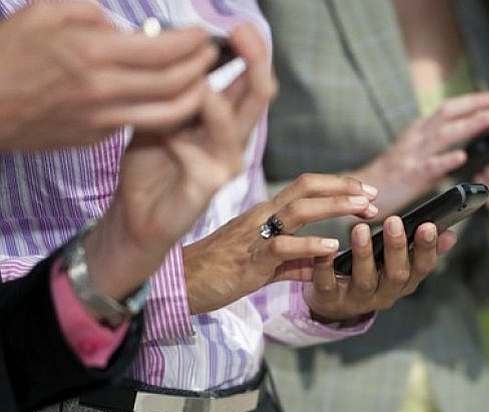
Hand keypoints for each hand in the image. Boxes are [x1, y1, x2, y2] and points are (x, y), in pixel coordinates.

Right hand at [0, 2, 217, 149]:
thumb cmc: (6, 54)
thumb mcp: (43, 12)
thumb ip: (90, 12)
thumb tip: (122, 25)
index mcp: (91, 52)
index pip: (161, 49)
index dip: (191, 42)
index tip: (202, 35)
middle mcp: (104, 88)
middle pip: (174, 83)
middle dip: (201, 68)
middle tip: (211, 56)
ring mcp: (103, 118)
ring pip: (168, 112)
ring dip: (194, 96)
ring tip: (203, 81)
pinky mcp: (98, 137)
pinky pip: (141, 122)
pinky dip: (165, 111)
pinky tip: (171, 98)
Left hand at [83, 24, 274, 300]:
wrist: (136, 214)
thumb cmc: (150, 164)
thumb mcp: (159, 114)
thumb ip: (172, 88)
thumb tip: (173, 44)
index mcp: (225, 119)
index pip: (249, 80)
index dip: (249, 51)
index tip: (237, 25)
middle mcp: (234, 138)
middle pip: (258, 95)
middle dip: (254, 60)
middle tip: (242, 31)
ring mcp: (226, 162)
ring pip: (237, 122)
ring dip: (217, 96)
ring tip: (197, 77)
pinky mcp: (210, 184)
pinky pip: (207, 154)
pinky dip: (185, 138)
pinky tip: (169, 132)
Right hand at [183, 174, 380, 314]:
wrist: (181, 285)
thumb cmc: (219, 271)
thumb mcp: (264, 264)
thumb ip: (294, 262)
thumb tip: (322, 264)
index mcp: (266, 214)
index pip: (305, 187)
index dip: (337, 186)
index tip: (365, 193)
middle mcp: (262, 216)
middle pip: (306, 188)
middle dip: (344, 189)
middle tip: (374, 197)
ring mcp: (255, 235)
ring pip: (299, 210)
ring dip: (334, 207)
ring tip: (363, 210)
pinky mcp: (249, 259)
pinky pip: (282, 247)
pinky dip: (310, 245)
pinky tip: (332, 246)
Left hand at [304, 218, 456, 322]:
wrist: (336, 304)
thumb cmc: (372, 274)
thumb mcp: (400, 265)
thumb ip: (422, 249)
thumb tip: (451, 234)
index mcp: (405, 282)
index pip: (423, 267)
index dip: (427, 248)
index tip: (428, 225)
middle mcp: (385, 294)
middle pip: (396, 275)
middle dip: (396, 248)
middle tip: (394, 220)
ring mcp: (358, 298)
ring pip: (364, 280)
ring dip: (363, 254)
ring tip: (359, 228)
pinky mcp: (330, 299)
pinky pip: (328, 285)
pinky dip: (326, 267)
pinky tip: (326, 250)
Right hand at [353, 91, 488, 216]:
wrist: (360, 192)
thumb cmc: (389, 177)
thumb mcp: (413, 154)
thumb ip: (435, 147)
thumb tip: (463, 146)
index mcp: (418, 131)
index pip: (448, 109)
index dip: (473, 101)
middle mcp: (416, 138)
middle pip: (448, 113)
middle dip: (476, 104)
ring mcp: (412, 156)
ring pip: (444, 134)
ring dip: (470, 125)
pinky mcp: (409, 176)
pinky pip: (429, 167)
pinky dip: (446, 160)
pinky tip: (461, 157)